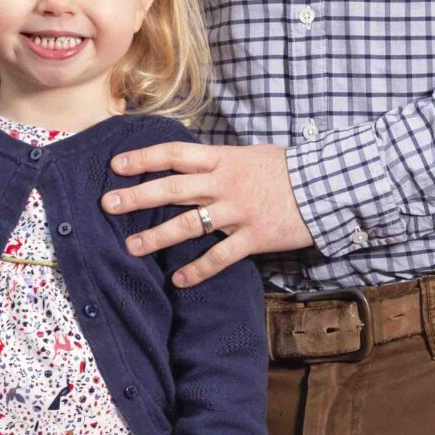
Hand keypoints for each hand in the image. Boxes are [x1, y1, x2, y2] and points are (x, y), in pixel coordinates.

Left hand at [101, 140, 312, 287]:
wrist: (327, 186)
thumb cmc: (287, 169)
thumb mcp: (250, 154)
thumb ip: (219, 162)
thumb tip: (190, 164)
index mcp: (222, 159)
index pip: (175, 154)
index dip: (144, 158)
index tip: (116, 165)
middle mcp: (225, 184)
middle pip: (173, 189)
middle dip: (137, 196)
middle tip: (108, 204)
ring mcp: (238, 212)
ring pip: (189, 225)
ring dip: (157, 237)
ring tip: (131, 247)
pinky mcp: (253, 237)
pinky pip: (219, 257)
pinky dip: (198, 270)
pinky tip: (178, 280)